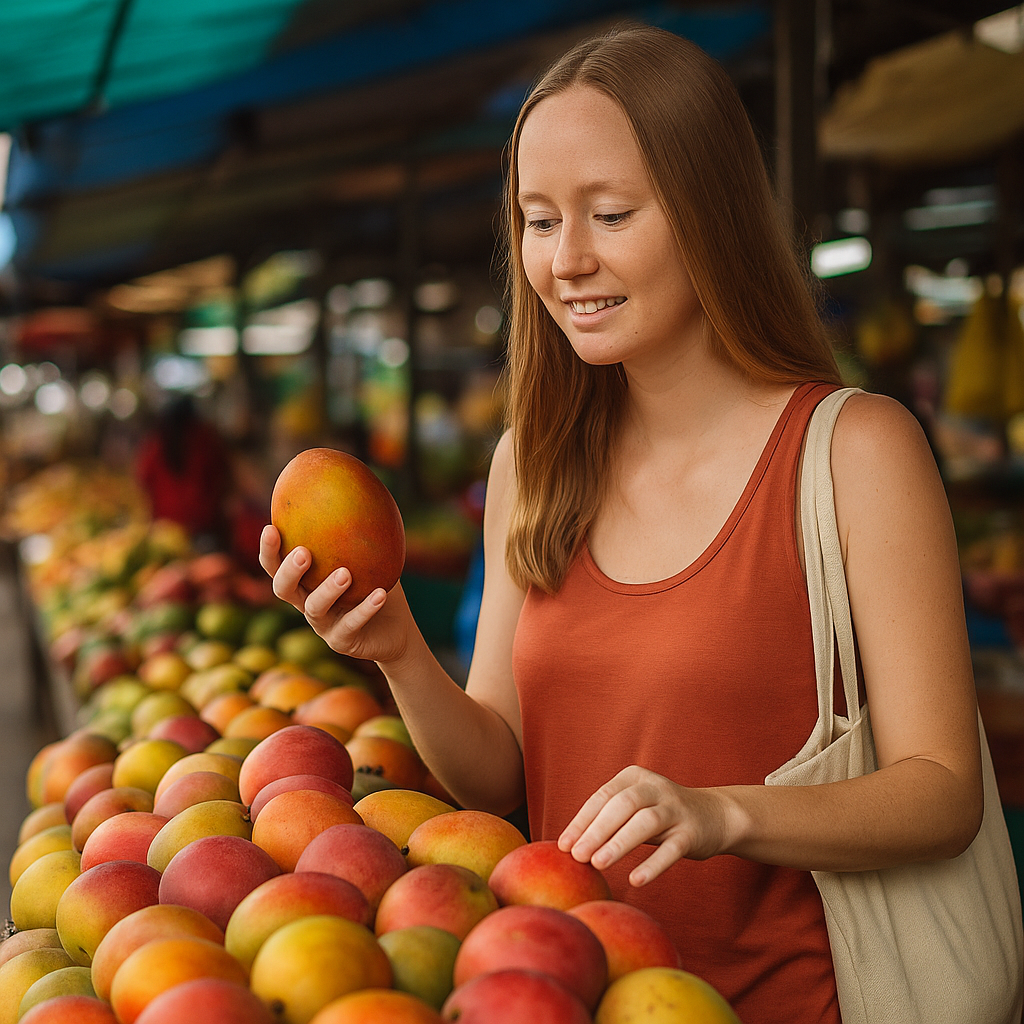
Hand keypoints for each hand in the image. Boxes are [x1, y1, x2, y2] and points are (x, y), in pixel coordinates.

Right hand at [258, 524, 411, 664]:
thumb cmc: (377, 583)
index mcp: (305, 581)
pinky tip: (380, 593)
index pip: (276, 565)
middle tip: (304, 553)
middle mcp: (306, 602)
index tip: (271, 528)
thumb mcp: (372, 554)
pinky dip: (365, 609)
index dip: (269, 550)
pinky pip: (352, 624)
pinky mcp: (342, 641)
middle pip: (283, 589)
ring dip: (328, 589)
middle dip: (289, 570)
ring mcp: (323, 625)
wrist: (396, 629)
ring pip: (315, 608)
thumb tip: (365, 482)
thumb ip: (362, 527)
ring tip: (346, 573)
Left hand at [557, 765, 737, 886]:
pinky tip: (635, 880)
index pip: (603, 796)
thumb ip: (608, 819)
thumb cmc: (661, 815)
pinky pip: (672, 849)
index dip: (582, 820)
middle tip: (577, 855)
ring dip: (619, 843)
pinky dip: (653, 864)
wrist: (715, 815)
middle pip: (623, 805)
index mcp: (635, 777)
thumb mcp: (635, 808)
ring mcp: (676, 809)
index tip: (564, 845)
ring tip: (598, 864)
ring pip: (646, 822)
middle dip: (597, 830)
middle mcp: (656, 788)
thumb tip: (570, 846)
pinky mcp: (692, 832)